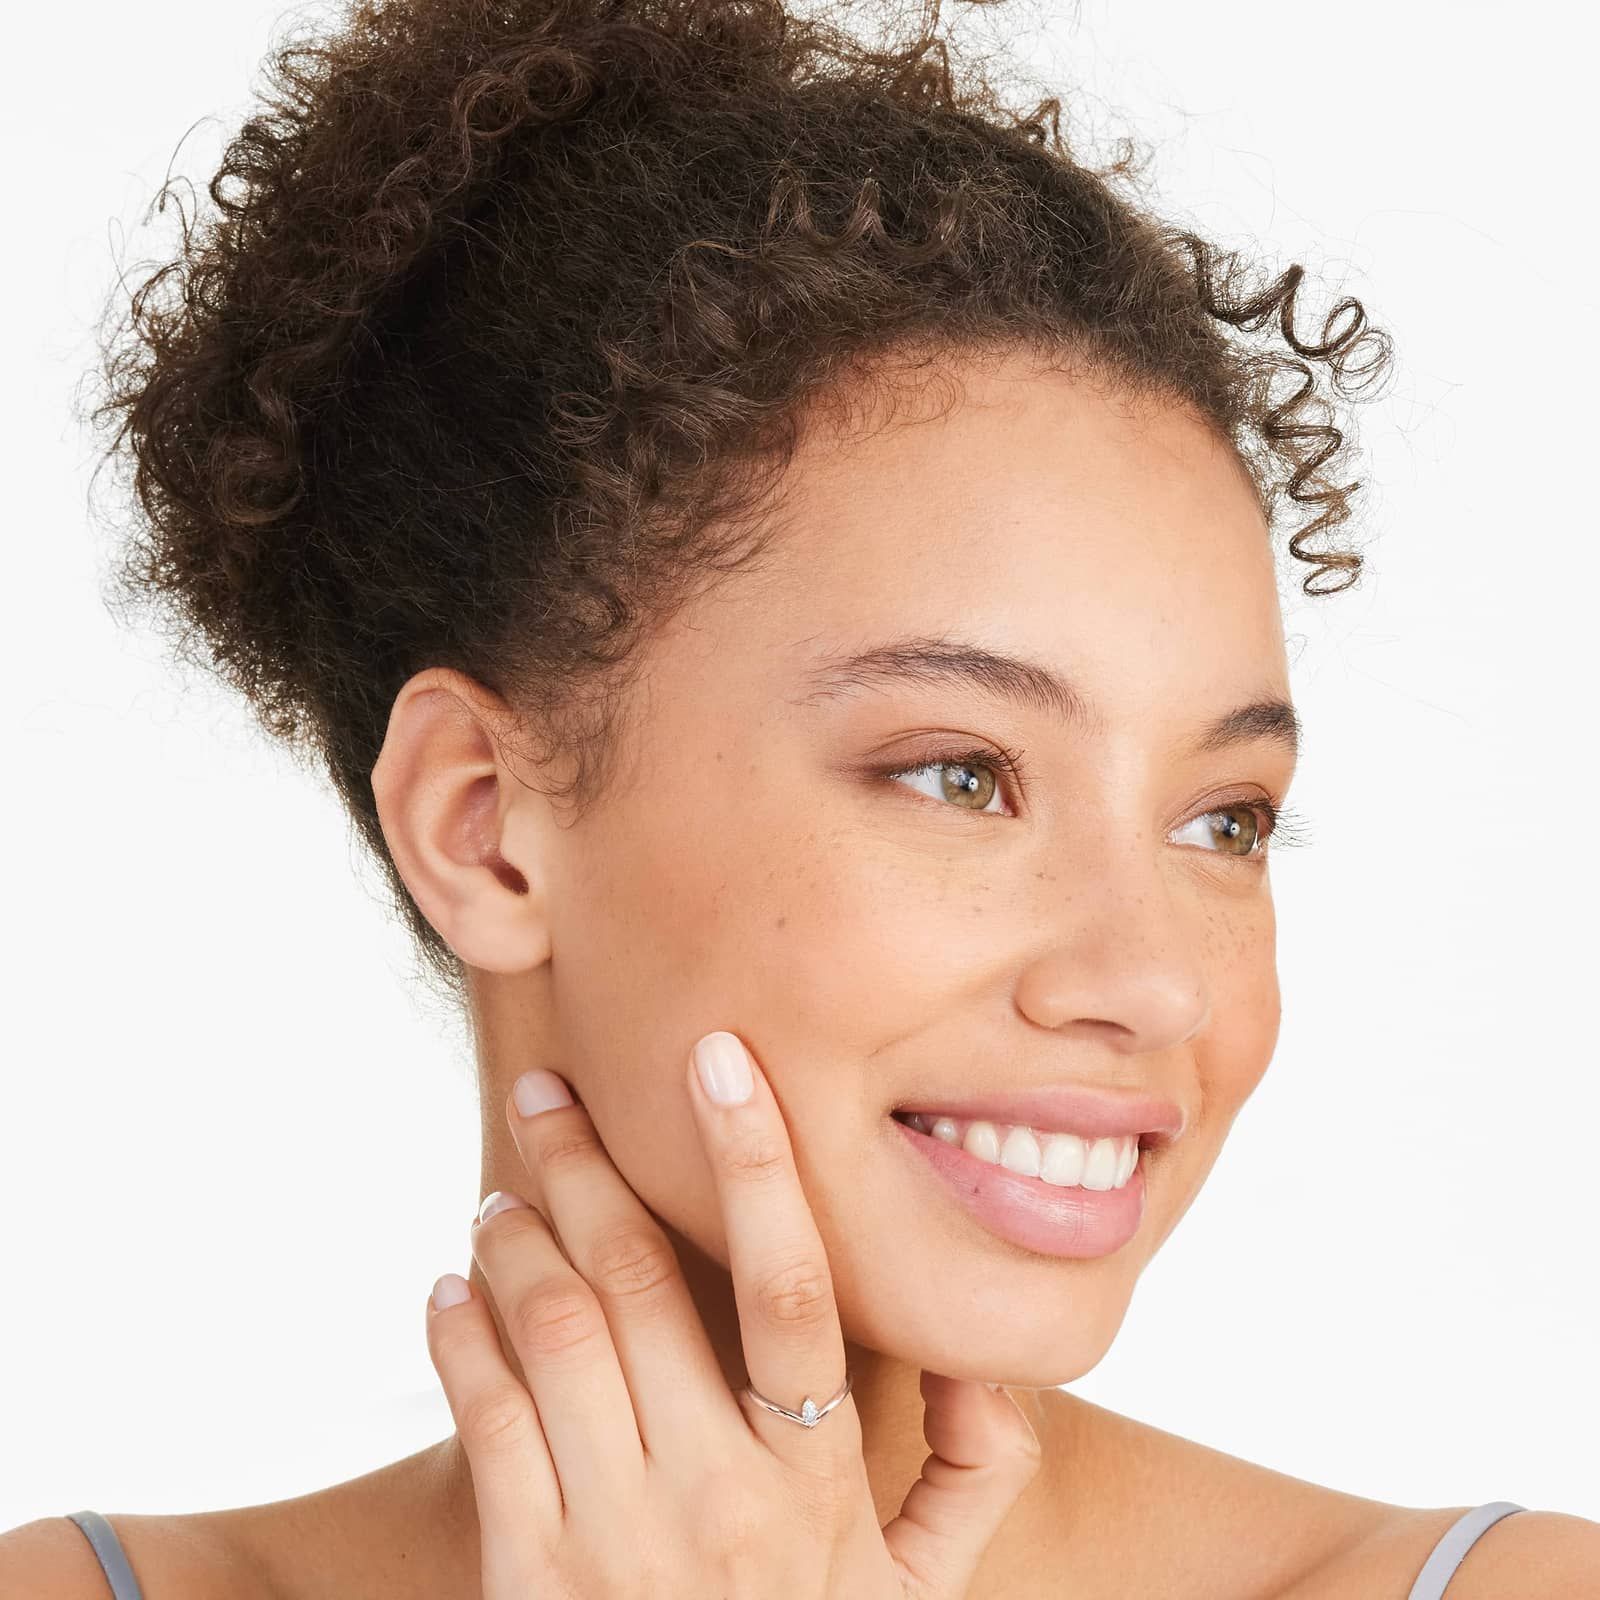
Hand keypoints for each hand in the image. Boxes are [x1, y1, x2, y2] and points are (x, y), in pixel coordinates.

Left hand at [424, 1030, 1042, 1597]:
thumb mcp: (926, 1590)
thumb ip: (973, 1474)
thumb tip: (978, 1364)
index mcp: (813, 1482)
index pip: (793, 1289)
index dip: (758, 1164)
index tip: (721, 1060)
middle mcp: (711, 1497)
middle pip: (636, 1285)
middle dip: (585, 1165)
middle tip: (548, 1087)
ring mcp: (611, 1536)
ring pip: (552, 1335)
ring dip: (518, 1239)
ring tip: (507, 1184)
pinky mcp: (528, 1572)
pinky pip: (482, 1424)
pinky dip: (458, 1337)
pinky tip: (452, 1286)